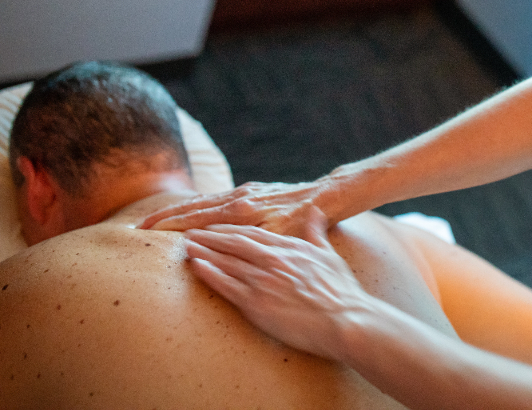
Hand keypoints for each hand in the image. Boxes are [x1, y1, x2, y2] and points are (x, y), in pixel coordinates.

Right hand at [140, 180, 332, 232]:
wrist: (327, 196)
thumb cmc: (304, 222)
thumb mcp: (278, 236)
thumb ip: (247, 239)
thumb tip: (214, 245)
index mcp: (241, 210)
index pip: (195, 218)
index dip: (169, 226)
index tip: (145, 233)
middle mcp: (238, 197)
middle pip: (193, 206)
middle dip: (165, 216)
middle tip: (139, 227)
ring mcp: (244, 192)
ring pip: (203, 200)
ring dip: (179, 210)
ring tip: (156, 220)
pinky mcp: (251, 190)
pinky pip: (216, 198)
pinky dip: (197, 205)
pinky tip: (190, 211)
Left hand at [183, 207, 369, 359]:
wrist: (347, 320)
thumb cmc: (342, 291)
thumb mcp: (330, 254)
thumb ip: (317, 232)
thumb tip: (316, 212)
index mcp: (290, 247)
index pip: (253, 233)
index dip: (229, 229)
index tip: (213, 226)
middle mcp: (274, 259)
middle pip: (233, 243)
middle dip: (209, 236)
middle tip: (188, 232)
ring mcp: (264, 280)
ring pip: (226, 261)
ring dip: (203, 251)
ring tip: (184, 245)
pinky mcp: (257, 303)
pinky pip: (226, 285)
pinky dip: (209, 273)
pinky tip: (195, 266)